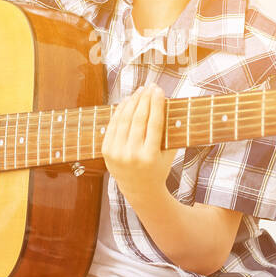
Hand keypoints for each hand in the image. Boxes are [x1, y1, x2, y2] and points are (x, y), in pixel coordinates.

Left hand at [101, 83, 175, 198]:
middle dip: (145, 99)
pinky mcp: (107, 152)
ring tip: (139, 91)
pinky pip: (113, 126)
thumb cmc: (158, 168)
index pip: (154, 123)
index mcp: (150, 156)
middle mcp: (132, 155)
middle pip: (138, 119)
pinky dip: (120, 111)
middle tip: (150, 86)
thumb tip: (169, 104)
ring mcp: (117, 154)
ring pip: (124, 120)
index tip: (159, 90)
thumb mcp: (168, 154)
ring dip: (132, 102)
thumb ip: (169, 132)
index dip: (156, 104)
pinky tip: (127, 101)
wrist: (139, 190)